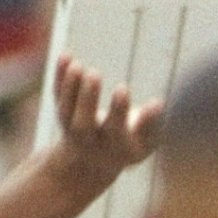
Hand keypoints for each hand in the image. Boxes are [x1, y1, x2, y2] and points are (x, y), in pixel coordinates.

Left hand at [48, 55, 163, 188]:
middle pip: (82, 125)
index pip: (115, 130)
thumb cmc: (130, 145)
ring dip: (69, 88)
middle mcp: (90, 142)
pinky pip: (58, 96)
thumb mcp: (145, 141)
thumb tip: (159, 104)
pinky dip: (59, 77)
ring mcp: (72, 130)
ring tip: (76, 65)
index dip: (118, 110)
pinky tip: (65, 55)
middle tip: (95, 74)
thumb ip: (152, 124)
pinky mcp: (62, 115)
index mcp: (115, 147)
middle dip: (87, 100)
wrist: (93, 162)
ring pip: (65, 111)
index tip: (122, 88)